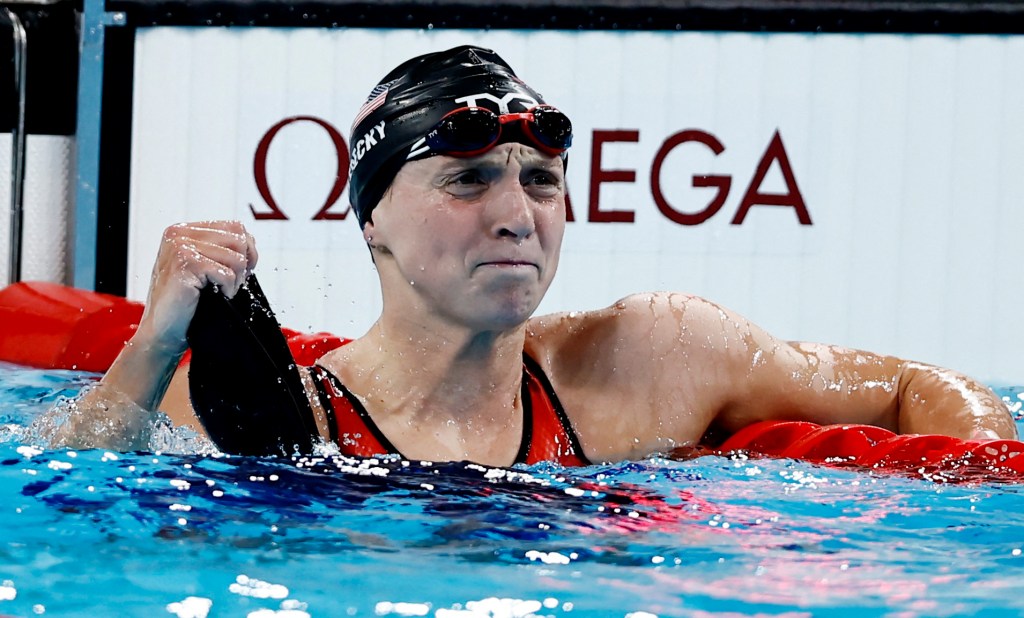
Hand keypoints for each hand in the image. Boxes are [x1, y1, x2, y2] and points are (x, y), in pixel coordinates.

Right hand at [137, 221, 258, 356]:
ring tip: (217, 292)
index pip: (235, 227)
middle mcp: (179, 234)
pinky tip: (212, 296)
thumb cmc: (185, 302)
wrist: (163, 330)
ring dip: (234, 281)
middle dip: (242, 267)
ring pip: (237, 257)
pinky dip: (227, 289)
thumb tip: (250, 241)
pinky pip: (227, 273)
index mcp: (184, 230)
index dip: (246, 251)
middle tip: (226, 286)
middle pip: (239, 239)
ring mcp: (180, 247)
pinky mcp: (185, 263)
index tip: (238, 272)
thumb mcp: (204, 267)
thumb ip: (223, 248)